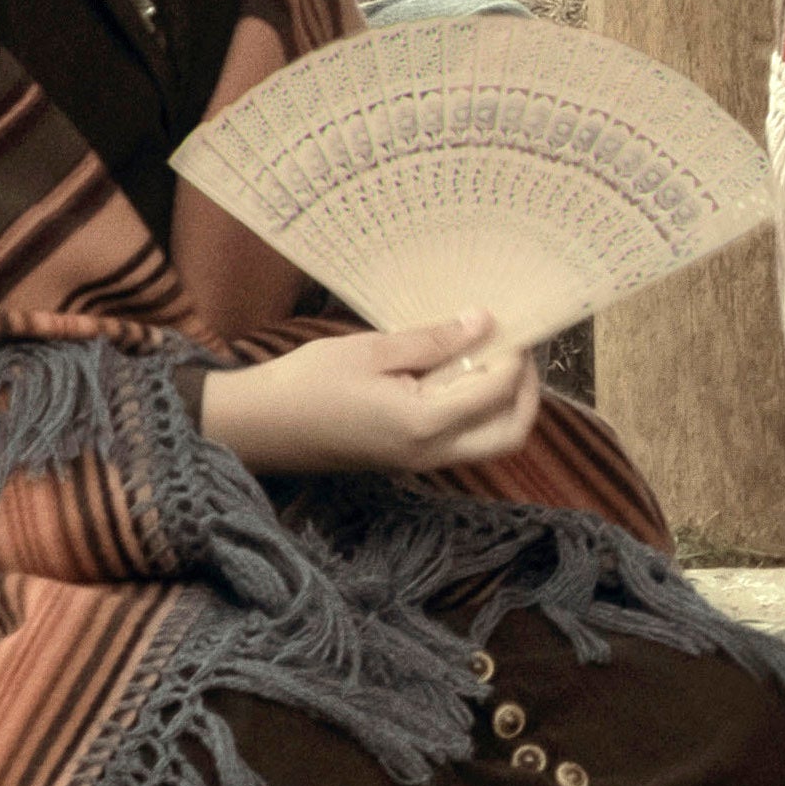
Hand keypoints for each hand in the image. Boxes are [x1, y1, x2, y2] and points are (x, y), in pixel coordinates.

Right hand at [200, 311, 543, 473]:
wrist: (258, 427)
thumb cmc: (307, 383)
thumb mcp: (372, 350)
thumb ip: (433, 340)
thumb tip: (484, 323)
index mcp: (424, 425)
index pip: (497, 392)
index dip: (512, 356)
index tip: (504, 323)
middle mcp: (431, 453)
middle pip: (510, 434)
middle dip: (526, 392)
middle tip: (514, 350)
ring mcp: (419, 462)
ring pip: (489, 442)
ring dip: (502, 403)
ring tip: (487, 357)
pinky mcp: (407, 459)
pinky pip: (461, 441)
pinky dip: (475, 411)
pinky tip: (456, 374)